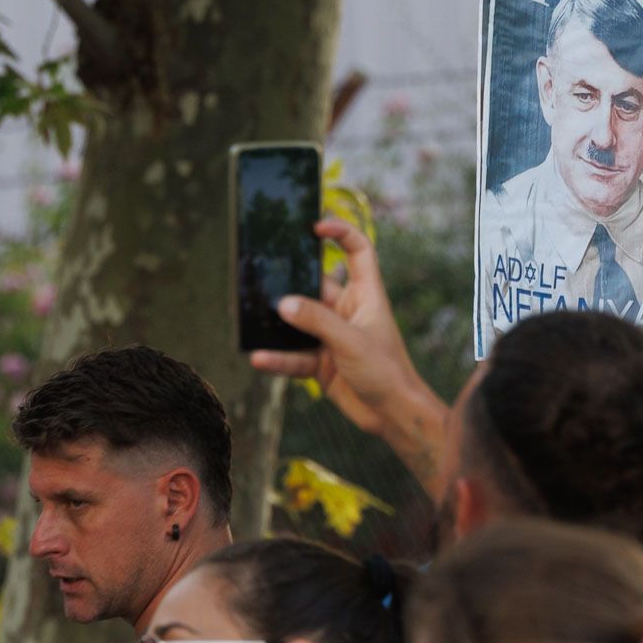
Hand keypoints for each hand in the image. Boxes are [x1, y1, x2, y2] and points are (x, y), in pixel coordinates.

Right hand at [250, 220, 444, 450]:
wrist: (392, 415)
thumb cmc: (386, 371)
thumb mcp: (350, 341)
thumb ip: (317, 321)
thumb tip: (283, 303)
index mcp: (365, 295)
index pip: (358, 251)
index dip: (341, 233)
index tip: (314, 227)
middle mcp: (347, 311)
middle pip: (315, 286)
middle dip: (290, 283)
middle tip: (261, 274)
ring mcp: (332, 336)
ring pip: (298, 323)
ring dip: (278, 324)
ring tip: (251, 317)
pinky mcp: (321, 362)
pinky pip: (293, 355)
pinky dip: (278, 357)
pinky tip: (259, 358)